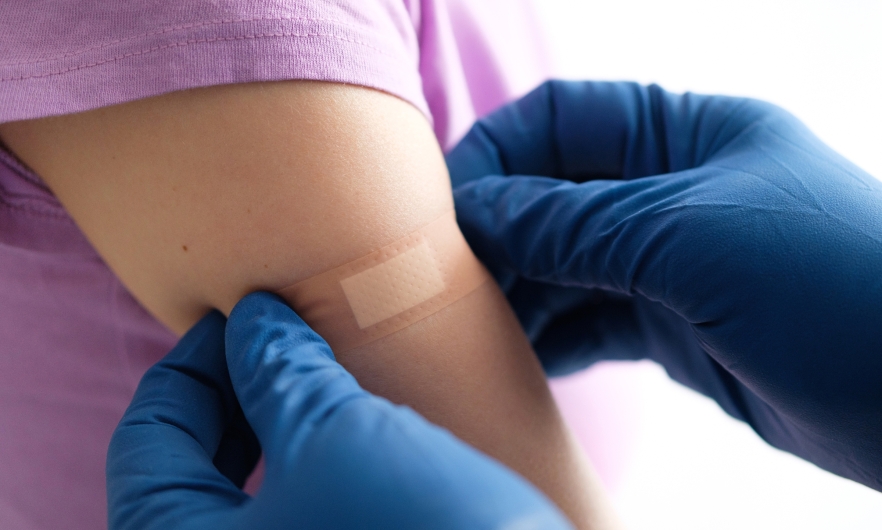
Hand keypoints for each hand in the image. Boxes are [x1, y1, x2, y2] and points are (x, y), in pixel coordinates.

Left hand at [107, 292, 571, 528]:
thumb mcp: (340, 435)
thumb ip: (279, 370)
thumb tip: (252, 320)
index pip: (150, 440)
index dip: (190, 362)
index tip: (241, 313)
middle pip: (188, 468)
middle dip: (231, 391)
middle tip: (277, 335)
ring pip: (245, 488)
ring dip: (271, 420)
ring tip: (314, 364)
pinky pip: (295, 507)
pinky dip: (308, 456)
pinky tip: (352, 415)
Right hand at [448, 80, 881, 490]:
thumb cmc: (840, 287)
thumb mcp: (694, 238)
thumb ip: (578, 224)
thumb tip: (481, 212)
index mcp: (688, 136)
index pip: (566, 120)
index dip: (499, 153)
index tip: (447, 208)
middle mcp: (673, 193)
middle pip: (556, 195)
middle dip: (498, 231)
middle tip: (448, 281)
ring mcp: (672, 265)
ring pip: (566, 264)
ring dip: (517, 290)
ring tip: (473, 327)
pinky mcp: (675, 330)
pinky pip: (592, 322)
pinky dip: (551, 337)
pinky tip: (519, 358)